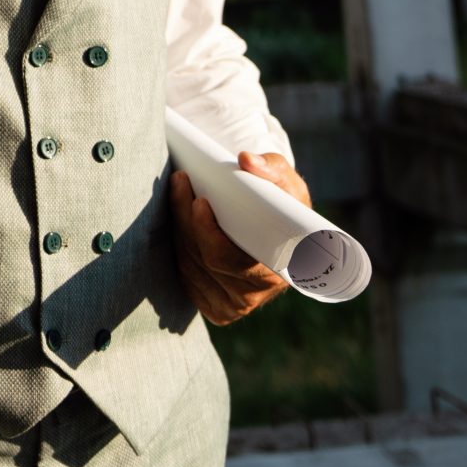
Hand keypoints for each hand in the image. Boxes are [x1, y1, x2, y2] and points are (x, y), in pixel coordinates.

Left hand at [168, 151, 310, 325]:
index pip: (228, 260)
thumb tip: (247, 160)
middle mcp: (252, 296)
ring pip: (189, 264)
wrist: (282, 235)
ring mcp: (230, 305)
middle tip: (180, 182)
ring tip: (179, 191)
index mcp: (276, 274)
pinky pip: (185, 275)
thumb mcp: (287, 186)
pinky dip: (179, 245)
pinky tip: (180, 220)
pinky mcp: (214, 306)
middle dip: (186, 218)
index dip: (207, 232)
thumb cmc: (285, 209)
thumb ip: (272, 170)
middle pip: (203, 258)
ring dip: (179, 227)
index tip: (199, 201)